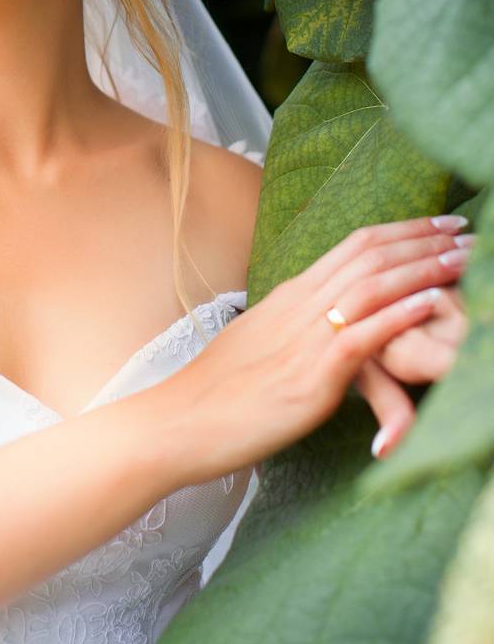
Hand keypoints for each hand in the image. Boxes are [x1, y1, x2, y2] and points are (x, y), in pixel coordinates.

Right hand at [164, 218, 472, 484]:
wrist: (181, 420)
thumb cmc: (218, 391)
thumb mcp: (261, 343)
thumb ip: (294, 327)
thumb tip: (321, 324)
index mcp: (290, 294)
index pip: (353, 246)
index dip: (400, 230)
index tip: (437, 223)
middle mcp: (299, 305)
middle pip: (369, 255)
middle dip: (422, 239)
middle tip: (463, 228)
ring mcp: (304, 338)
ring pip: (371, 286)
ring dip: (422, 269)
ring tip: (461, 258)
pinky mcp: (310, 377)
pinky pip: (362, 336)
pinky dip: (400, 315)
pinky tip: (430, 303)